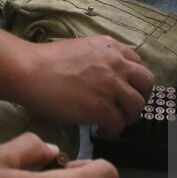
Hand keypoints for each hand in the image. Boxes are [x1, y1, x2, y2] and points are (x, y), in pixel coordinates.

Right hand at [15, 35, 153, 132]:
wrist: (29, 71)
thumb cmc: (46, 62)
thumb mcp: (82, 49)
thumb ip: (100, 59)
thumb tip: (106, 76)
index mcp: (111, 47)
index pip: (138, 64)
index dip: (134, 81)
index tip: (127, 91)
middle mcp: (116, 64)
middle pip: (147, 83)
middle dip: (141, 97)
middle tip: (127, 108)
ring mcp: (110, 86)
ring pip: (137, 105)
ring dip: (128, 116)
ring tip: (114, 121)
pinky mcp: (101, 108)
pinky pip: (119, 123)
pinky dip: (113, 130)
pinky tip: (101, 129)